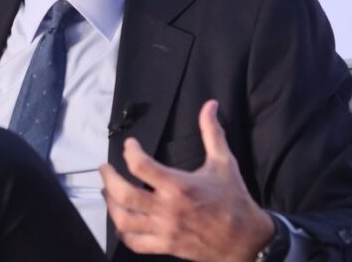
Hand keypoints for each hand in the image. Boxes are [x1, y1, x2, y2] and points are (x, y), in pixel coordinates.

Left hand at [99, 100, 273, 260]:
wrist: (246, 239)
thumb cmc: (234, 199)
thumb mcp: (224, 162)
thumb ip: (212, 132)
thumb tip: (210, 105)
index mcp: (179, 186)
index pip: (141, 165)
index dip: (130, 151)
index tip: (130, 145)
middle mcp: (167, 208)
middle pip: (123, 194)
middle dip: (108, 179)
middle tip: (105, 168)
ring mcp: (164, 230)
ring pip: (124, 219)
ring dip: (110, 204)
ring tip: (108, 192)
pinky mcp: (165, 245)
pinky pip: (135, 242)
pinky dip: (123, 232)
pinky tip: (121, 221)